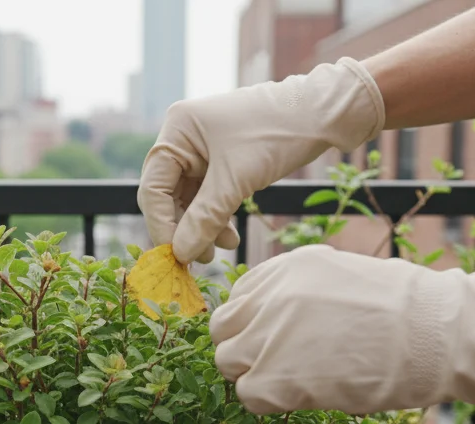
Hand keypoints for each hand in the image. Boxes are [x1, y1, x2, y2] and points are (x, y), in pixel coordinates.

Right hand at [137, 58, 384, 264]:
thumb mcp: (237, 180)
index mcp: (176, 130)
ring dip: (203, 227)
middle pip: (168, 196)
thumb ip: (205, 218)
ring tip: (222, 249)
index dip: (162, 226)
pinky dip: (217, 218)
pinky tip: (230, 237)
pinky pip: (208, 196)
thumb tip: (181, 254)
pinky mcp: (220, 160)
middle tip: (201, 258)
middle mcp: (182, 138)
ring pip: (189, 200)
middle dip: (185, 229)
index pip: (153, 188)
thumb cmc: (276, 134)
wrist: (321, 115)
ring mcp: (201, 149)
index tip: (176, 256)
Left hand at [209, 245, 474, 414]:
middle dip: (245, 347)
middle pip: (223, 329)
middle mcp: (270, 295)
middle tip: (281, 363)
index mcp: (289, 266)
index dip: (254, 322)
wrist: (439, 334)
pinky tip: (304, 396)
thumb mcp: (347, 278)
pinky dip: (268, 402)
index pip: (239, 297)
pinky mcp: (276, 376)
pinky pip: (247, 396)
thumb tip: (282, 321)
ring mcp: (269, 334)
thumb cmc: (410, 311)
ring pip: (228, 362)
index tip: (278, 337)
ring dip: (254, 375)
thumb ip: (304, 295)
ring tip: (298, 380)